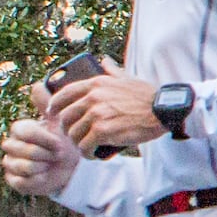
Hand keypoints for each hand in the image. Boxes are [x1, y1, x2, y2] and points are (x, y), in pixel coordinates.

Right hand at [0, 87, 83, 198]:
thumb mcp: (60, 123)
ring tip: (52, 164)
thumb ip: (48, 105)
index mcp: (20, 130)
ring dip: (40, 165)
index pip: (22, 130)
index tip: (58, 143)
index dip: (41, 138)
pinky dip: (36, 179)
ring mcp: (11, 164)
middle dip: (41, 152)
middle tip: (58, 154)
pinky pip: (20, 181)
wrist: (73, 167)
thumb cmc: (65, 142)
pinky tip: (46, 175)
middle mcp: (11, 146)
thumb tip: (36, 85)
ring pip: (18, 165)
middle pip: (16, 147)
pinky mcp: (15, 181)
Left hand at [48, 70, 163, 153]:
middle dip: (68, 128)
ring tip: (86, 146)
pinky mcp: (103, 131)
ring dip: (78, 143)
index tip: (53, 112)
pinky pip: (85, 146)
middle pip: (66, 117)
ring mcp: (97, 115)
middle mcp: (93, 98)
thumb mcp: (127, 78)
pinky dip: (87, 153)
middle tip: (76, 135)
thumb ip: (113, 71)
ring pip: (74, 134)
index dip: (55, 105)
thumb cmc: (147, 96)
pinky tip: (92, 154)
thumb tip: (103, 61)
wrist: (163, 110)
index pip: (64, 94)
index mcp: (96, 84)